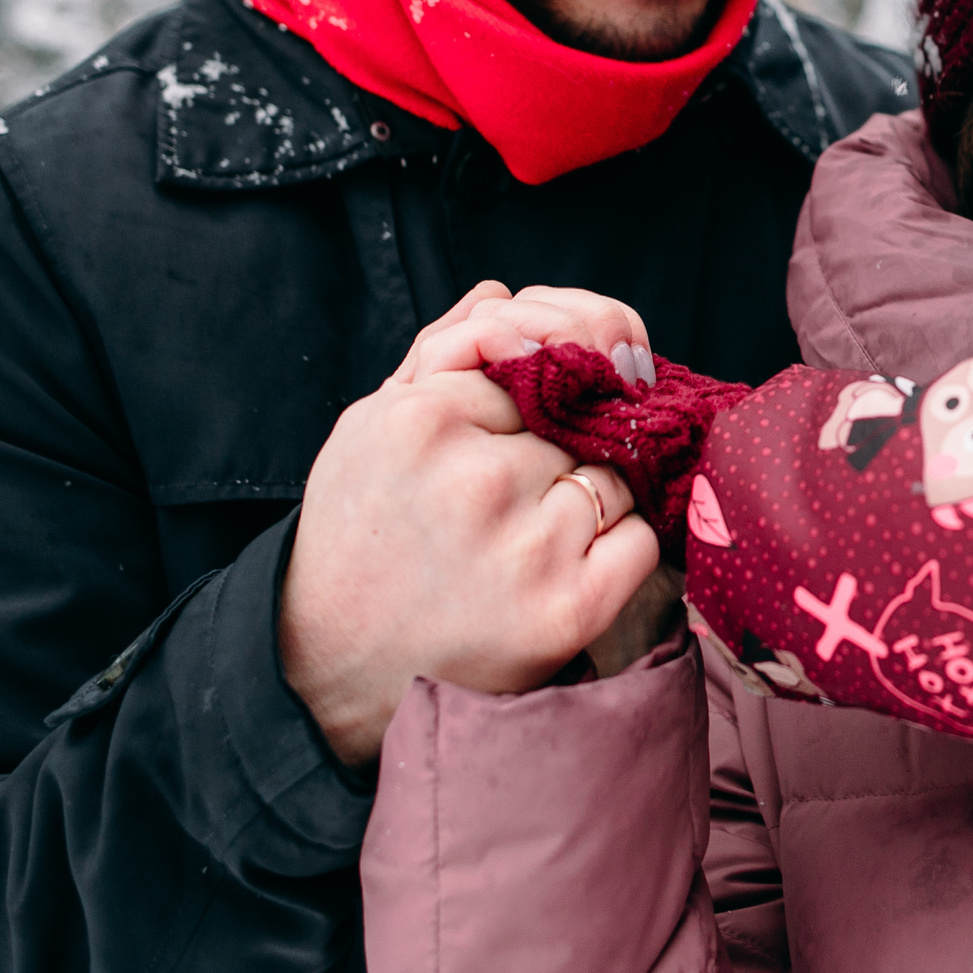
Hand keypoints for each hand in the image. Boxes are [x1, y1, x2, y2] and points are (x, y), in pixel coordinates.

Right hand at [279, 283, 661, 765]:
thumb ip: (441, 354)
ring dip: (588, 500)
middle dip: (555, 452)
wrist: (331, 676)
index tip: (495, 446)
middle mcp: (477, 479)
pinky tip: (561, 570)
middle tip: (497, 510)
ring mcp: (528, 546)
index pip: (536, 366)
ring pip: (616, 476)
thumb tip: (507, 296)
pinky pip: (641, 539)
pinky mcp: (568, 609)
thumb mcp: (372, 431)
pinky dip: (618, 549)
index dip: (528, 406)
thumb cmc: (360, 541)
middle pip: (579, 422)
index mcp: (421, 421)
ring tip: (520, 543)